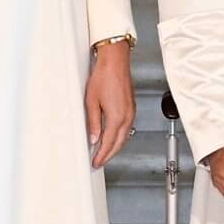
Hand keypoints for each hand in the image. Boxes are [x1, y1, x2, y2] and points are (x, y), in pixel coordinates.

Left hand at [84, 39, 135, 168]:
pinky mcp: (131, 108)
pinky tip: (114, 137)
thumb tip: (94, 138)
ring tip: (105, 153)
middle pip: (119, 143)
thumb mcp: (92, 102)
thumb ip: (94, 123)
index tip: (96, 162)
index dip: (102, 154)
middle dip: (109, 154)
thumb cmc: (103, 77)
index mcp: (117, 117)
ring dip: (115, 147)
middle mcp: (127, 117)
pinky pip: (127, 128)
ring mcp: (131, 112)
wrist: (115, 62)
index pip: (108, 142)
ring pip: (124, 137)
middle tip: (99, 162)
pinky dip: (120, 137)